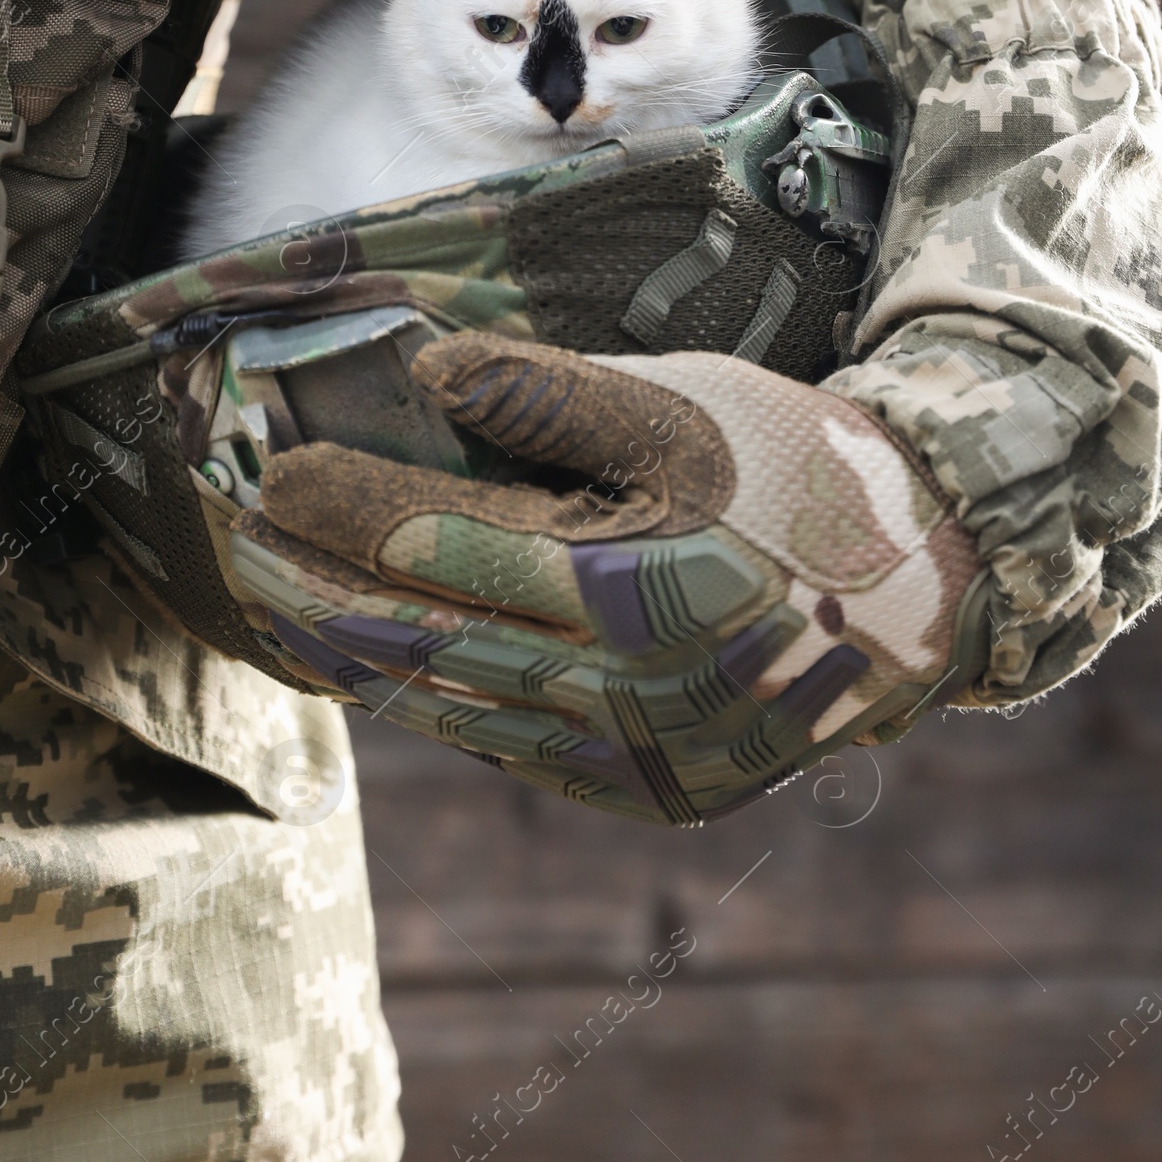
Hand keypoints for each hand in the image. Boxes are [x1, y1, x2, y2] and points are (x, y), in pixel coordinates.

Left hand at [230, 335, 987, 824]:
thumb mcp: (690, 408)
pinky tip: (394, 668)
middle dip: (316, 590)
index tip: (265, 469)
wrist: (926, 590)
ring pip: (454, 708)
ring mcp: (630, 758)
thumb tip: (424, 371)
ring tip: (282, 607)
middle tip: (235, 547)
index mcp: (627, 588)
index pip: (437, 546)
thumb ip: (553, 396)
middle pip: (421, 641)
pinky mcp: (648, 790)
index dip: (343, 506)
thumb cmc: (803, 469)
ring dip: (359, 656)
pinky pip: (511, 749)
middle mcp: (616, 693)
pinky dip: (439, 704)